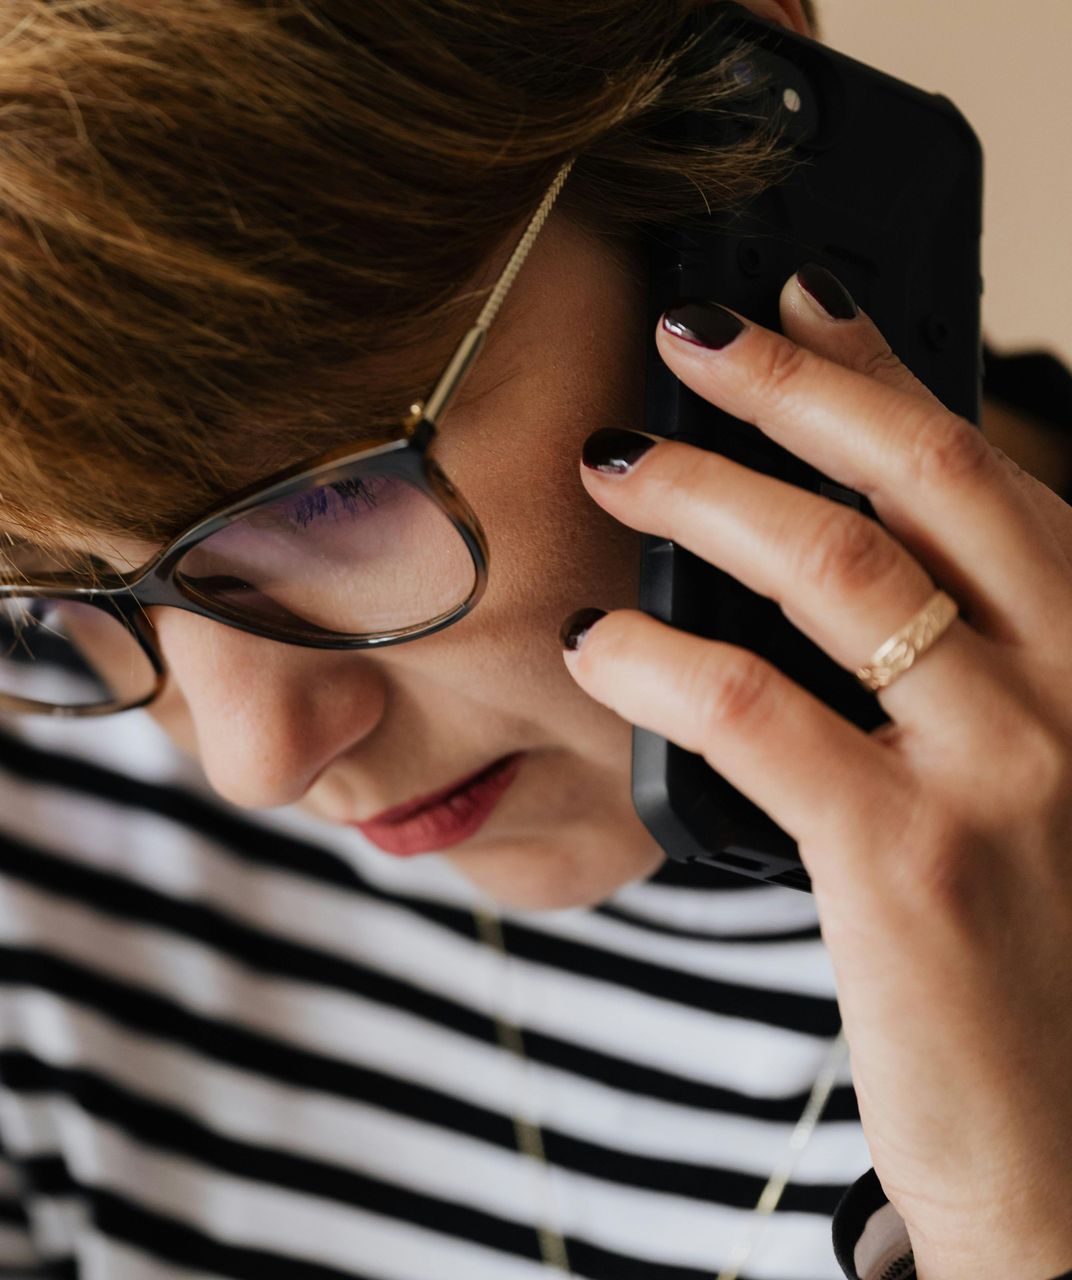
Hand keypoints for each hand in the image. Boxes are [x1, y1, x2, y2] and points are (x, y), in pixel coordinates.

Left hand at [560, 270, 1071, 1277]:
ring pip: (840, 573)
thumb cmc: (1032, 962)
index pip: (990, 475)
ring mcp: (1008, 771)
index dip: (887, 373)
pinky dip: (660, 662)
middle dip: (797, 389)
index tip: (797, 299)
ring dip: (710, 496)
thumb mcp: (1028, 790)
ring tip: (615, 465)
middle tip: (683, 333)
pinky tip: (592, 646)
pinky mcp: (911, 863)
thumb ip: (954, 674)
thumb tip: (822, 565)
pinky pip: (759, 713)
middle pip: (928, 484)